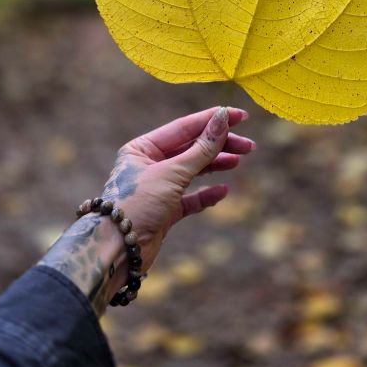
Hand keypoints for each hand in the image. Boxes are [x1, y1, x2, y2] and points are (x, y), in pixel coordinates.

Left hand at [101, 106, 254, 279]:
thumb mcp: (172, 172)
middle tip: (248, 145)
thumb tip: (223, 119)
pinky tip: (223, 190)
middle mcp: (149, 165)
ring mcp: (157, 188)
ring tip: (238, 160)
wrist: (117, 251)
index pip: (185, 128)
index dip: (213, 120)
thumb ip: (201, 148)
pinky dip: (206, 194)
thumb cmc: (138, 204)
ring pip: (193, 171)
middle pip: (191, 148)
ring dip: (216, 165)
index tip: (240, 116)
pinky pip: (190, 198)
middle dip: (220, 145)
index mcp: (143, 148)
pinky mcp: (164, 212)